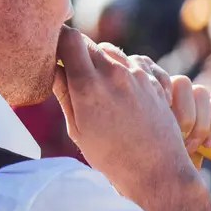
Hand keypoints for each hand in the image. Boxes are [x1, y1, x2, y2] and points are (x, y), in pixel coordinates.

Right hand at [52, 27, 202, 203]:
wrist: (158, 171)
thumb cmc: (112, 157)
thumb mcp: (77, 130)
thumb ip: (64, 93)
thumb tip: (51, 68)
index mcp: (89, 85)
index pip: (69, 38)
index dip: (58, 40)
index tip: (52, 51)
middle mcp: (114, 73)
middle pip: (88, 43)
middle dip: (75, 53)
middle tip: (71, 73)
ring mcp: (137, 75)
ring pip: (110, 50)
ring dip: (100, 59)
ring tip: (97, 85)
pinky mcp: (154, 80)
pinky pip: (133, 61)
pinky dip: (124, 68)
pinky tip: (121, 87)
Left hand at [133, 57, 210, 169]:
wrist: (160, 179)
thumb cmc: (138, 164)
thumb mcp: (127, 148)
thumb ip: (126, 129)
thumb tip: (123, 118)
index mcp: (143, 94)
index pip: (157, 74)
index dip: (161, 86)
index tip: (163, 109)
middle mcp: (166, 94)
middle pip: (182, 82)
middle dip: (184, 113)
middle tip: (178, 139)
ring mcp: (187, 102)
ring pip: (200, 93)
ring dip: (200, 121)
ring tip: (191, 147)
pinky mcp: (206, 114)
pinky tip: (208, 145)